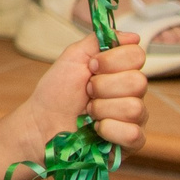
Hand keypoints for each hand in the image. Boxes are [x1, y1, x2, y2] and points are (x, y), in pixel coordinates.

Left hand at [24, 32, 148, 155]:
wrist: (41, 122)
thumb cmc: (57, 91)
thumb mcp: (74, 57)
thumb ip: (99, 41)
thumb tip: (133, 36)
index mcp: (122, 71)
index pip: (138, 55)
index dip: (112, 60)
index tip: (92, 67)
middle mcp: (133, 94)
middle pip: (138, 82)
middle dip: (103, 86)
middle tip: (87, 92)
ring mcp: (135, 119)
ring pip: (134, 108)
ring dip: (102, 109)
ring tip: (87, 112)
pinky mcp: (131, 143)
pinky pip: (133, 134)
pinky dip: (109, 130)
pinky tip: (96, 129)